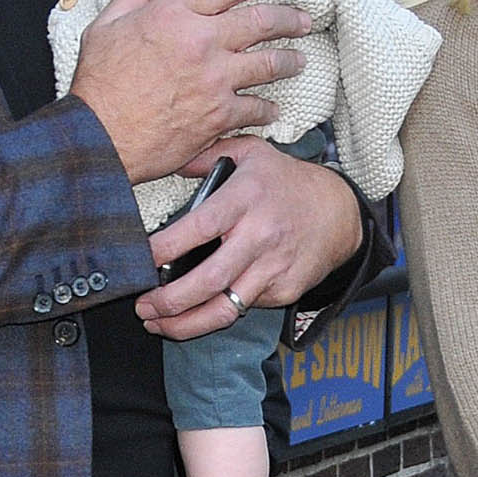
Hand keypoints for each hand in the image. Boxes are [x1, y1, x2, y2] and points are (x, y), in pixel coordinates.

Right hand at [71, 0, 309, 187]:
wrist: (100, 136)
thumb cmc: (98, 84)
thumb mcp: (106, 26)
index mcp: (175, 15)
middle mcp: (202, 42)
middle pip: (261, 21)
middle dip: (289, 18)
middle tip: (304, 19)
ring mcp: (214, 80)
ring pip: (268, 63)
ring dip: (289, 60)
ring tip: (299, 60)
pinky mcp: (219, 116)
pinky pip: (256, 108)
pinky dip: (268, 109)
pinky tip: (273, 109)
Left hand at [137, 140, 362, 339]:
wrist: (338, 211)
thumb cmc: (287, 182)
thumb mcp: (252, 153)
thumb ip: (208, 154)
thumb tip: (171, 159)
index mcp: (245, 199)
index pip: (196, 229)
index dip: (163, 250)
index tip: (139, 262)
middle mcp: (259, 236)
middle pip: (206, 281)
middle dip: (167, 301)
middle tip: (142, 306)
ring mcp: (273, 268)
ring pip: (224, 309)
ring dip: (185, 324)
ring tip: (158, 323)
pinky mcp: (284, 290)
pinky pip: (244, 308)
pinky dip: (217, 314)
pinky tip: (197, 313)